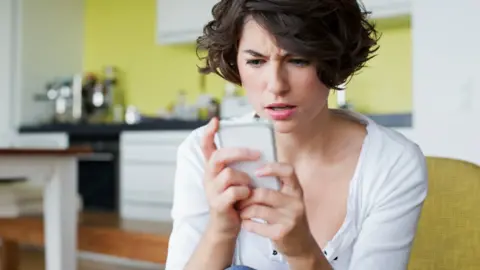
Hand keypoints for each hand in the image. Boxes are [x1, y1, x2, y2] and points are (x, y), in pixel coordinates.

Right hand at [201, 118, 259, 236]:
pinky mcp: (217, 204)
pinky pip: (235, 192)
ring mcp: (211, 191)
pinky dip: (245, 193)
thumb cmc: (234, 200)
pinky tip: (247, 198)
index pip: (205, 146)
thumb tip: (258, 150)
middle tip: (257, 154)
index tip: (216, 120)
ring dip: (245, 179)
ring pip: (229, 174)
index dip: (209, 133)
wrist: (226, 227)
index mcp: (212, 169)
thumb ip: (240, 166)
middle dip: (240, 152)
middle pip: (219, 156)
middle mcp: (208, 177)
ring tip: (250, 186)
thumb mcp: (235, 180)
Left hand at [238, 163, 320, 258]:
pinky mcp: (280, 233)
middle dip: (247, 196)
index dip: (271, 168)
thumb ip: (276, 186)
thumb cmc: (288, 216)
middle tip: (239, 198)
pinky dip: (246, 223)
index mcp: (296, 190)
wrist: (301, 244)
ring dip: (244, 210)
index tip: (257, 172)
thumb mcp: (289, 199)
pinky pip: (255, 225)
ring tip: (241, 210)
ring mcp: (289, 219)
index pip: (288, 171)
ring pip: (256, 209)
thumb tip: (250, 171)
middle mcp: (295, 203)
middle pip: (263, 193)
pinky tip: (246, 222)